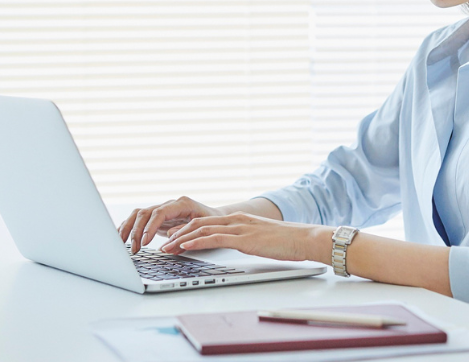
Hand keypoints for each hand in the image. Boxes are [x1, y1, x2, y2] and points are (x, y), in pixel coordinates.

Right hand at [117, 196, 221, 253]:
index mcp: (181, 204)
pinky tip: (121, 238)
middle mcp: (168, 205)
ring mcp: (161, 210)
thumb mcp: (203, 229)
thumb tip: (169, 241)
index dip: (150, 227)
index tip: (145, 242)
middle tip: (135, 249)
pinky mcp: (155, 218)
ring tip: (122, 245)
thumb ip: (186, 233)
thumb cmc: (211, 223)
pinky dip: (128, 228)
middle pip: (145, 213)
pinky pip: (138, 220)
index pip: (160, 212)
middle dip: (136, 231)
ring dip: (128, 229)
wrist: (214, 218)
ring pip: (138, 214)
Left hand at [160, 212, 332, 262]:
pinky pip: (214, 239)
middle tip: (163, 245)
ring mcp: (239, 228)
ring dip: (181, 239)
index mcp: (239, 220)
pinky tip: (185, 246)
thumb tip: (237, 248)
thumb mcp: (261, 239)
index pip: (205, 223)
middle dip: (178, 234)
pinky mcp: (243, 238)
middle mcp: (236, 220)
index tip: (173, 240)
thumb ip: (246, 240)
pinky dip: (196, 242)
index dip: (186, 230)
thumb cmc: (287, 242)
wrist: (305, 238)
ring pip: (202, 230)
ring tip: (167, 248)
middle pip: (198, 224)